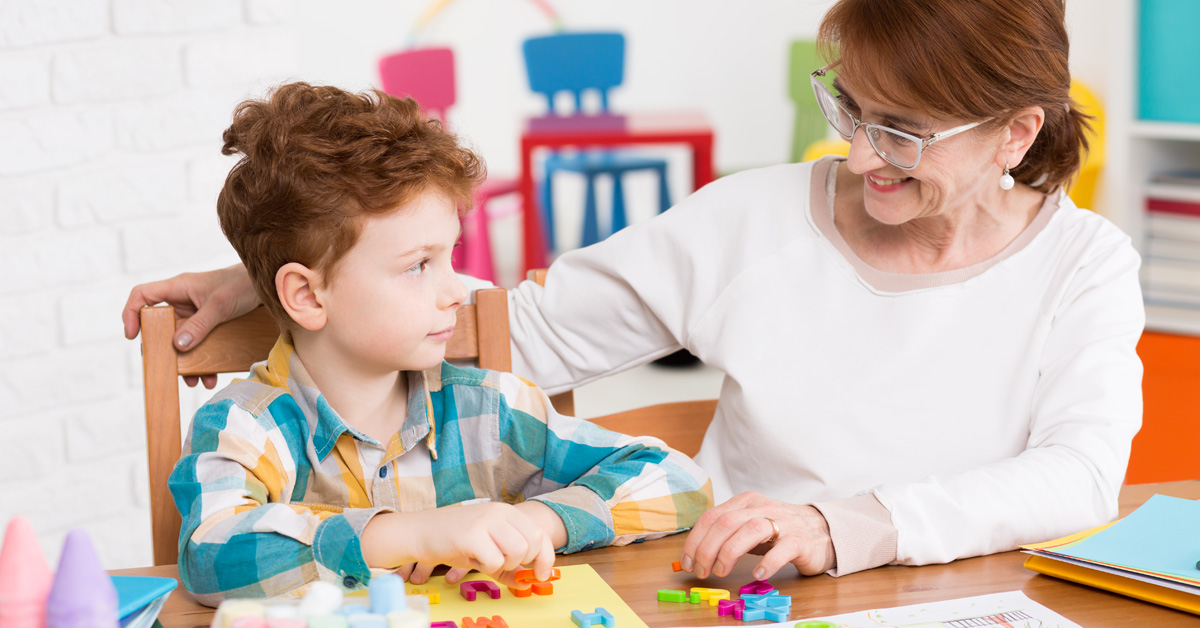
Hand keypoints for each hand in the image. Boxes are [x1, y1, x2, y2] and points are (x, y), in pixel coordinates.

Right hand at [121, 264, 258, 387]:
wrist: (266, 285)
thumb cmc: (242, 284)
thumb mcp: (220, 306)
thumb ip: (199, 325)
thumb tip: (177, 345)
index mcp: (178, 288)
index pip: (142, 295)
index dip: (131, 313)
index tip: (132, 336)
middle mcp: (182, 300)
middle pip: (159, 325)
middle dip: (163, 350)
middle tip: (166, 368)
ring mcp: (195, 313)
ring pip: (180, 339)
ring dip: (185, 361)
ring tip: (193, 380)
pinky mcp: (208, 323)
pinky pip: (198, 343)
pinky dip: (203, 360)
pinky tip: (211, 376)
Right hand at [361, 502, 555, 588]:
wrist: (418, 532)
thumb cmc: (453, 542)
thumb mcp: (486, 550)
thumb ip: (508, 565)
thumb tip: (529, 582)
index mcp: (506, 511)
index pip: (540, 534)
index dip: (546, 558)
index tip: (541, 575)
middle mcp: (499, 512)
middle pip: (532, 545)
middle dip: (521, 563)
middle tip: (499, 563)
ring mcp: (486, 521)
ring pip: (517, 553)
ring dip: (501, 564)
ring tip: (482, 558)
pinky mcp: (472, 535)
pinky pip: (494, 561)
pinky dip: (484, 567)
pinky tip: (470, 558)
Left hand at [680, 491, 834, 580]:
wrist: (823, 531)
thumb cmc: (779, 531)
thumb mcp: (749, 527)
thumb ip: (726, 535)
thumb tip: (695, 555)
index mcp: (745, 503)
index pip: (711, 517)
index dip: (695, 541)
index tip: (687, 563)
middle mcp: (762, 508)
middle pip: (726, 523)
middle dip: (707, 549)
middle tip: (701, 572)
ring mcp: (782, 522)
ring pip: (750, 530)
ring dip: (729, 552)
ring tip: (722, 571)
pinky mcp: (800, 540)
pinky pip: (782, 549)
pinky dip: (767, 562)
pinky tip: (757, 574)